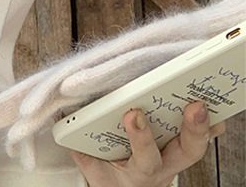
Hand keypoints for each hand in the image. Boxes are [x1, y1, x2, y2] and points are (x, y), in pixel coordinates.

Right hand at [70, 101, 224, 186]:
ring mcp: (176, 158)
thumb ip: (79, 146)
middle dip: (191, 129)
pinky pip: (204, 137)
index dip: (140, 136)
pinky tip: (215, 104)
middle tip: (194, 104)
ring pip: (198, 145)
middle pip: (187, 153)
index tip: (133, 113)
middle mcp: (165, 167)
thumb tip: (62, 115)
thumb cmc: (111, 177)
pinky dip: (211, 122)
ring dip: (208, 124)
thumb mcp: (93, 169)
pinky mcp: (184, 148)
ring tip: (209, 99)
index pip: (145, 157)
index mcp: (140, 171)